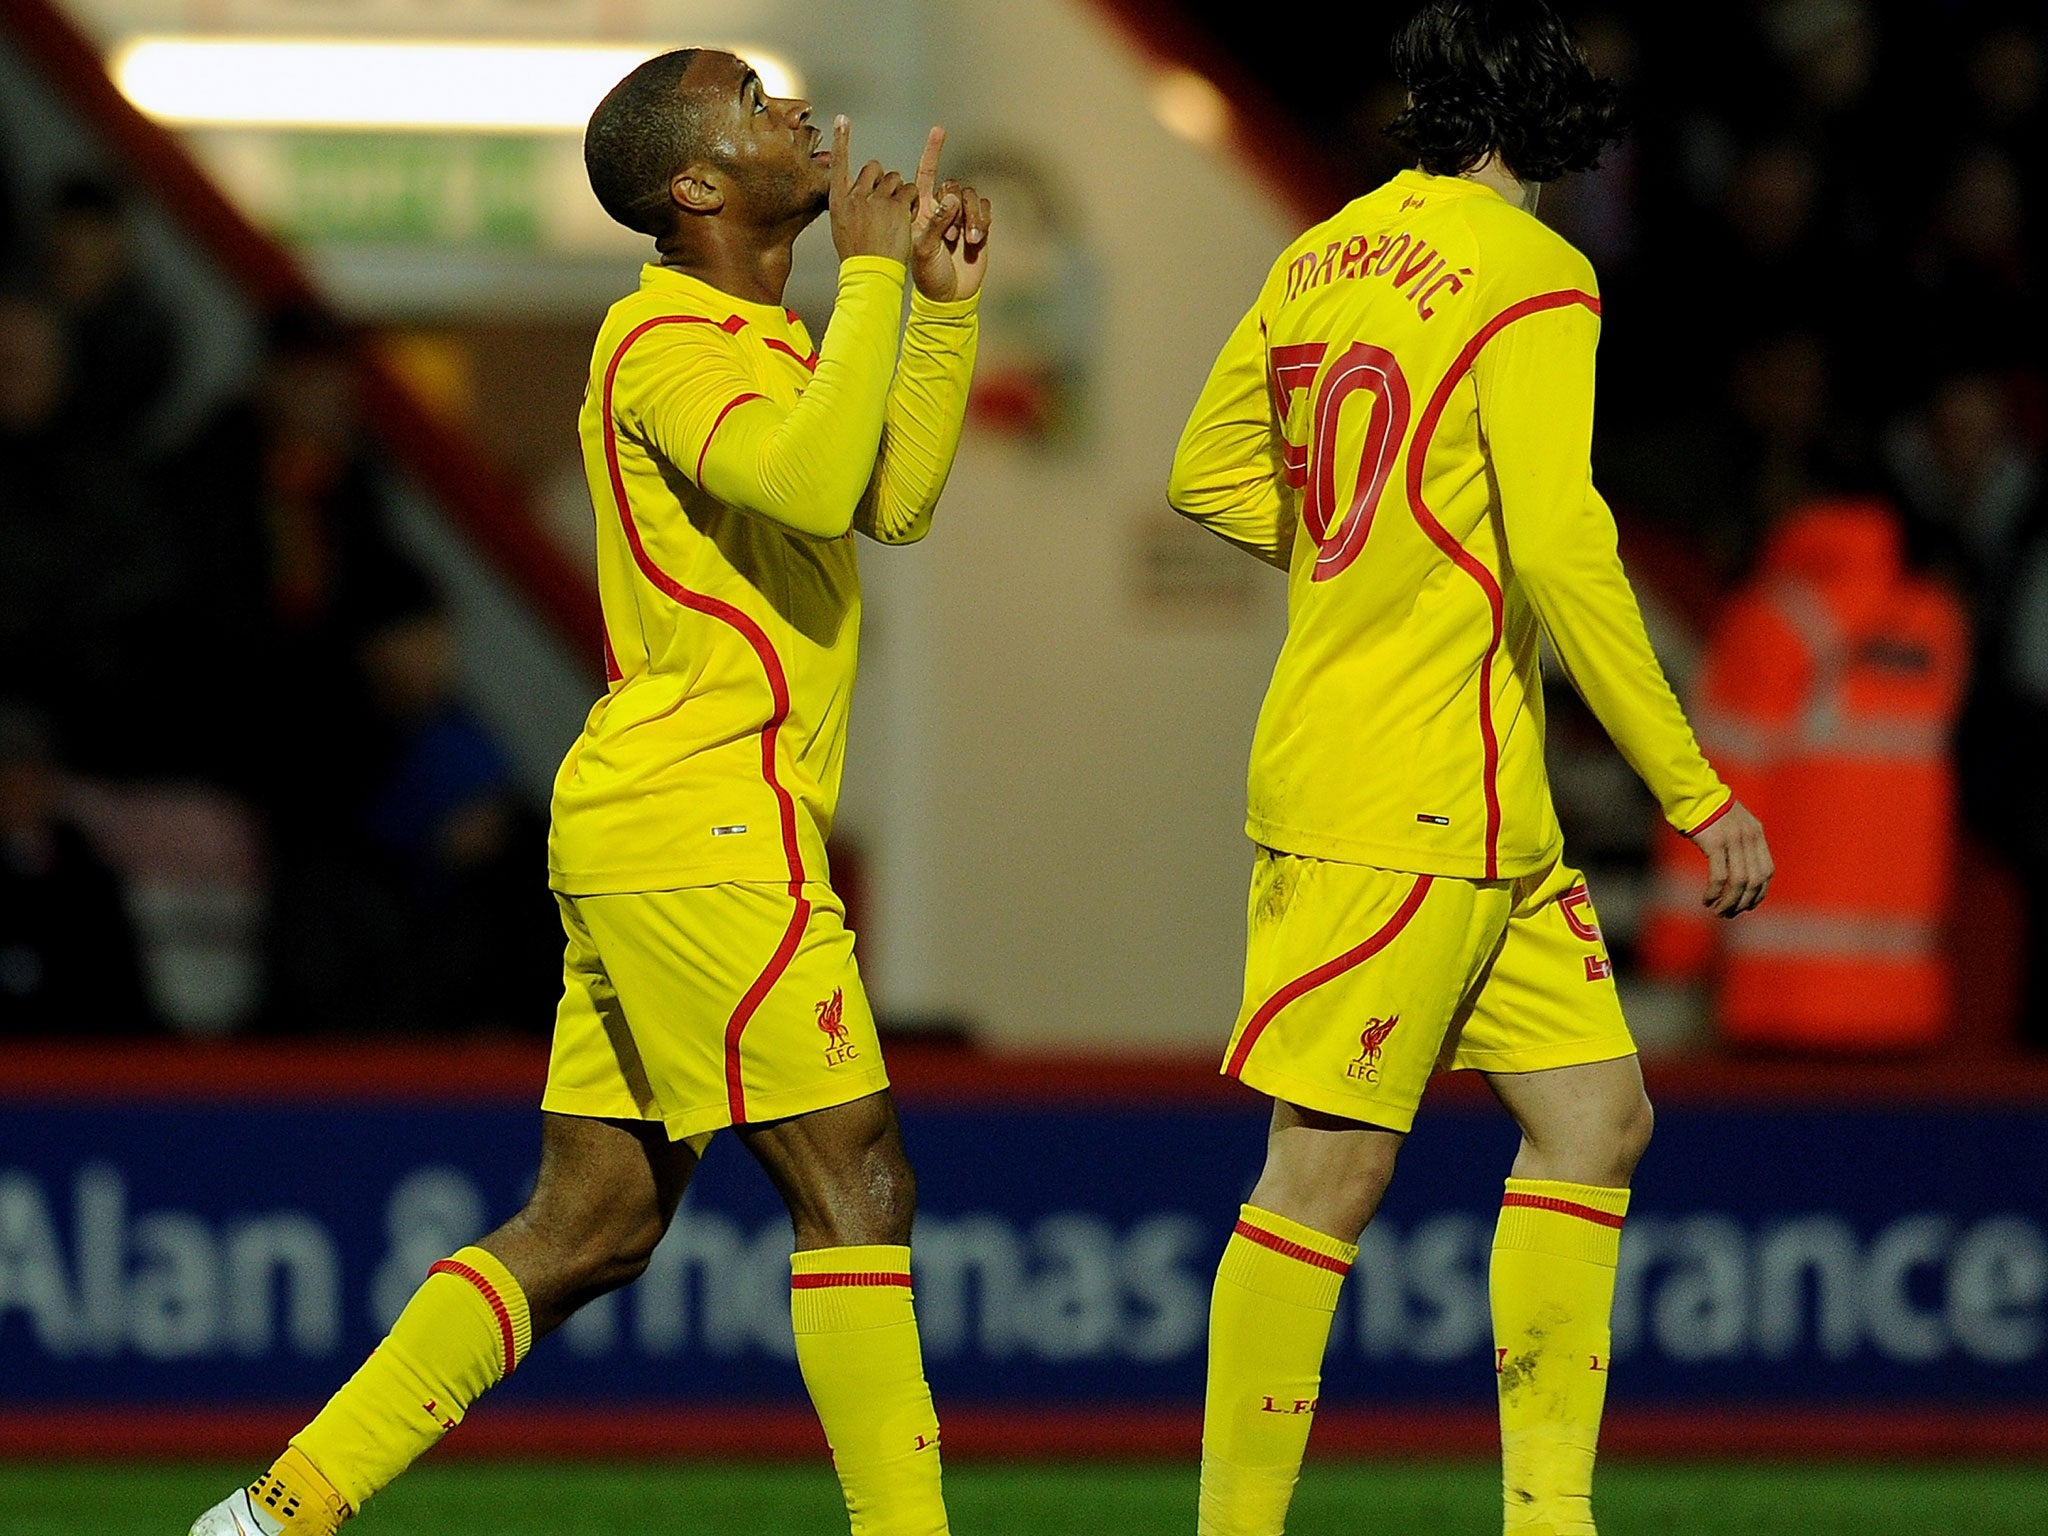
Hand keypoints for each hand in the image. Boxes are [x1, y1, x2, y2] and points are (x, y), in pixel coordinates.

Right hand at [828, 115, 915, 265]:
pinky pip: (911, 191)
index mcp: (839, 200)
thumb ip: (849, 206)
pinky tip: (908, 217)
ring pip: (895, 179)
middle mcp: (855, 195)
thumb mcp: (842, 227)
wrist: (870, 273)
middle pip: (874, 168)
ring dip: (900, 192)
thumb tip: (854, 195)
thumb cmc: (858, 256)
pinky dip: (913, 202)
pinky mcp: (896, 206)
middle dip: (884, 180)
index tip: (843, 119)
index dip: (842, 140)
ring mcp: (876, 199)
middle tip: (887, 202)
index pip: (839, 163)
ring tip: (897, 215)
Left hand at [908, 126, 991, 301]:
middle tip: (950, 236)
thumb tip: (952, 197)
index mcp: (922, 209)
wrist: (949, 297)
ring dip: (971, 216)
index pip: (926, 173)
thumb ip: (935, 222)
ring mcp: (962, 217)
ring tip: (966, 240)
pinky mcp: (979, 226)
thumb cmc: (929, 275)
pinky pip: (985, 209)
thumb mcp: (925, 249)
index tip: (939, 130)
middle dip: (955, 207)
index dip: (933, 151)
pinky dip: (982, 221)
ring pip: (971, 196)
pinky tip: (975, 240)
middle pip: (953, 185)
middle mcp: (942, 208)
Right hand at [1690, 799, 1772, 917]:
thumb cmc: (1706, 811)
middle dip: (1742, 903)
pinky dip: (1714, 893)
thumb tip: (1739, 873)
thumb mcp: (1732, 824)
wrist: (1690, 792)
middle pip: (1754, 881)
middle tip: (1728, 913)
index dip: (1759, 893)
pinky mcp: (1715, 843)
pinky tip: (1706, 899)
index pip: (1767, 871)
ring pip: (1738, 882)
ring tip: (1717, 911)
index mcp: (1756, 833)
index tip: (1746, 905)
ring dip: (1728, 902)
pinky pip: (1719, 877)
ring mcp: (1733, 840)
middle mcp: (1748, 837)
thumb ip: (1740, 844)